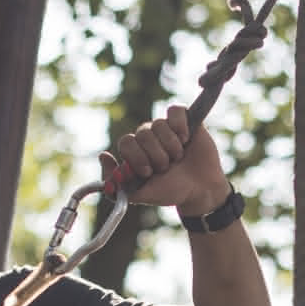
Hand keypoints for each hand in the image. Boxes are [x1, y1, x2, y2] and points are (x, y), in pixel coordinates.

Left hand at [99, 104, 231, 216]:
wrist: (201, 190)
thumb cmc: (171, 192)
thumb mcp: (142, 194)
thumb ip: (118, 184)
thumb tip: (103, 155)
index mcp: (135, 153)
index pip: (126, 142)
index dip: (136, 157)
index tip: (148, 172)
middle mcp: (148, 138)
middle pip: (142, 133)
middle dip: (156, 155)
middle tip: (166, 167)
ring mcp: (166, 128)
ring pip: (159, 124)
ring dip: (171, 146)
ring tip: (178, 158)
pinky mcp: (185, 120)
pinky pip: (175, 110)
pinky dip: (180, 124)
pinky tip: (185, 139)